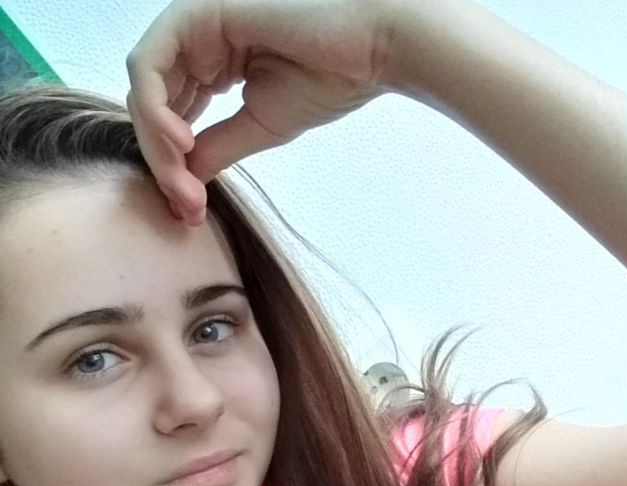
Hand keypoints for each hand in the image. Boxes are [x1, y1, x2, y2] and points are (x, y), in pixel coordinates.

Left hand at [125, 0, 395, 224]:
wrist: (371, 48)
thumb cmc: (328, 79)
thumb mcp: (258, 128)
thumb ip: (215, 149)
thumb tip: (180, 184)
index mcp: (213, 62)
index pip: (171, 116)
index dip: (172, 167)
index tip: (191, 212)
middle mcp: (197, 41)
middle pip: (151, 106)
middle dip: (162, 163)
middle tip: (186, 208)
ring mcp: (194, 24)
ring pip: (144, 89)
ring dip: (157, 144)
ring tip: (184, 184)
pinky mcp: (196, 12)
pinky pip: (149, 65)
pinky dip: (156, 109)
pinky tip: (180, 143)